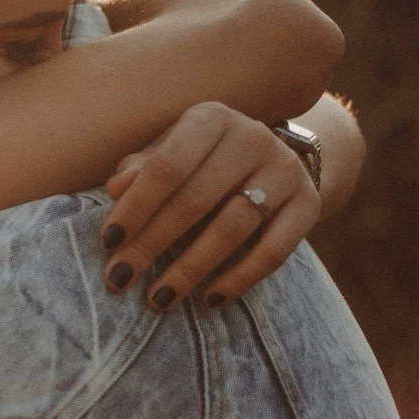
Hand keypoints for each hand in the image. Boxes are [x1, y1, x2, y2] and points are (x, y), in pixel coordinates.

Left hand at [97, 102, 319, 311]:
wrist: (276, 162)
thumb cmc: (204, 162)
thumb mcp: (171, 154)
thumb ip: (141, 170)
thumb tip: (115, 190)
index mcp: (211, 119)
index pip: (167, 166)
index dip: (136, 206)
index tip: (108, 243)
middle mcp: (252, 138)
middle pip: (196, 199)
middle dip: (152, 243)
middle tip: (120, 278)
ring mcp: (285, 170)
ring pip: (233, 227)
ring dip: (192, 268)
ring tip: (159, 298)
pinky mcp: (309, 204)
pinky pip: (274, 250)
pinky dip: (240, 279)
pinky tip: (210, 300)